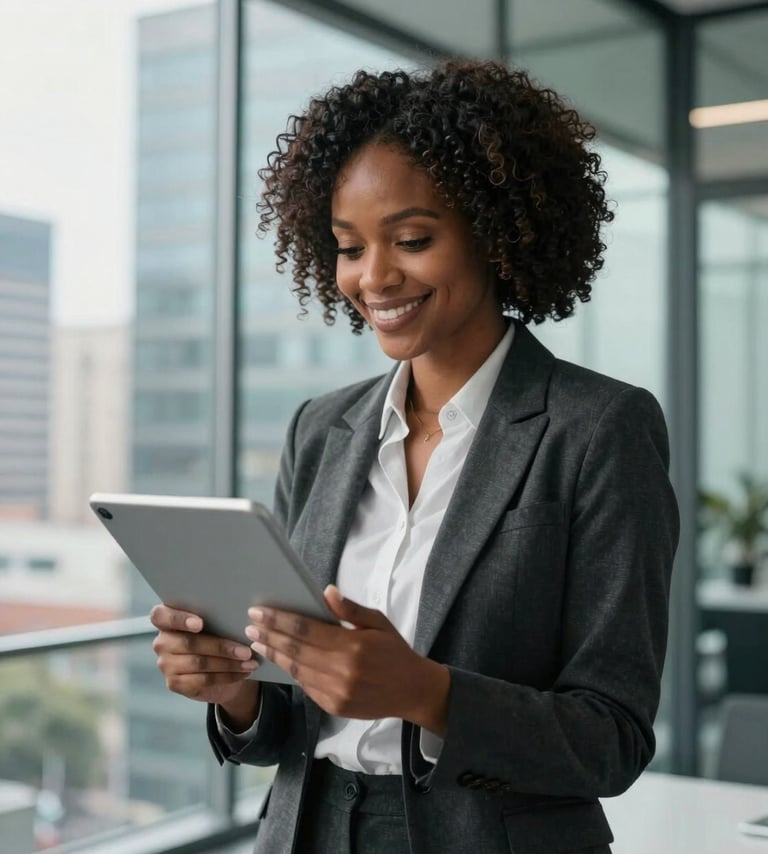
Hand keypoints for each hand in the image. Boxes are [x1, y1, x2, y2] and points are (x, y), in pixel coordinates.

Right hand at [150, 604, 260, 724]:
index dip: (178, 619)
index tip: (200, 623)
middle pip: (188, 643)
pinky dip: (227, 676)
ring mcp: (166, 664)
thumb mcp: (217, 622)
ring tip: (249, 661)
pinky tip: (243, 672)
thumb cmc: (217, 635)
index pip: (160, 616)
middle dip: (220, 647)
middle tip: (245, 650)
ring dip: (228, 663)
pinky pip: (202, 680)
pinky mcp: (175, 683)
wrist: (219, 667)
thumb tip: (242, 615)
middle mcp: (162, 642)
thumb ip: (218, 615)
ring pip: (198, 663)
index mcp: (166, 620)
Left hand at [245, 585, 449, 734]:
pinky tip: (280, 660)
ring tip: (257, 643)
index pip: (306, 629)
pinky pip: (305, 686)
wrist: (412, 691)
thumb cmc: (395, 651)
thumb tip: (326, 592)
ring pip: (296, 670)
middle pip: (295, 650)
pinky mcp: (333, 706)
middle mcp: (341, 671)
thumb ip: (350, 610)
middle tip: (250, 625)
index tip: (259, 611)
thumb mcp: (379, 622)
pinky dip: (290, 672)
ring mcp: (335, 692)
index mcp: (352, 646)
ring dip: (275, 655)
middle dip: (270, 636)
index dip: (279, 620)